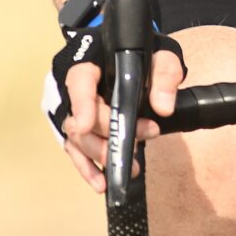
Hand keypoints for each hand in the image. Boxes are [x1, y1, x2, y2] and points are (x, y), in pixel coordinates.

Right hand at [61, 46, 188, 192]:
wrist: (129, 54)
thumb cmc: (141, 51)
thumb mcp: (160, 54)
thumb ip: (165, 75)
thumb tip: (164, 108)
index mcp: (87, 62)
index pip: (79, 82)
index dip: (81, 104)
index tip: (88, 125)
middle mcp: (70, 87)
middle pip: (80, 118)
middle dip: (111, 134)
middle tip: (148, 134)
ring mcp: (70, 110)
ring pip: (76, 139)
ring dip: (101, 156)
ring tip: (131, 169)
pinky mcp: (76, 129)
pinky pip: (75, 151)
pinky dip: (88, 168)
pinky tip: (101, 183)